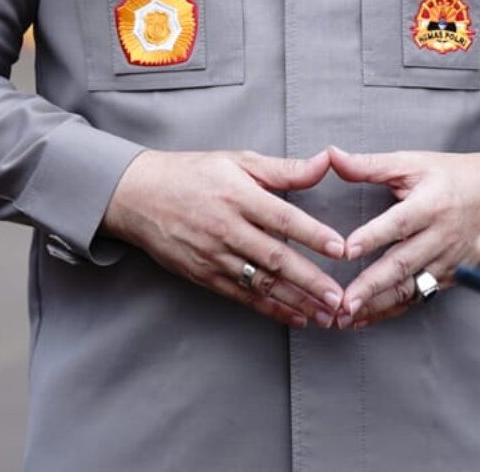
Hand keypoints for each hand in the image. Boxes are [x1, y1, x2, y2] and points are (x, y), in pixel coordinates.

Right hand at [102, 148, 345, 328]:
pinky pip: (242, 296)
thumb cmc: (194, 174)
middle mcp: (227, 228)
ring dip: (295, 301)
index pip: (283, 218)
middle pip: (275, 258)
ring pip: (261, 283)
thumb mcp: (239, 162)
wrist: (139, 196)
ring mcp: (214, 255)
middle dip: (310, 280)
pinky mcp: (203, 275)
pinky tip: (294, 316)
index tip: (340, 249)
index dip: (313, 234)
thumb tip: (325, 161)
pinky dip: (269, 309)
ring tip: (325, 315)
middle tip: (338, 298)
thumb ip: (285, 169)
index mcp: (239, 195)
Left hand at [329, 145, 479, 328]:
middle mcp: (440, 236)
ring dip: (378, 305)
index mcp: (430, 204)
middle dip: (372, 286)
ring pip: (411, 288)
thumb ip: (371, 164)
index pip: (399, 223)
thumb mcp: (414, 162)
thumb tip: (333, 156)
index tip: (347, 250)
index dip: (373, 236)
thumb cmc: (454, 175)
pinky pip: (420, 296)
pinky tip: (368, 317)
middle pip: (403, 264)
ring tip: (348, 317)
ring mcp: (447, 261)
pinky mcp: (451, 277)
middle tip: (344, 302)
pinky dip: (393, 310)